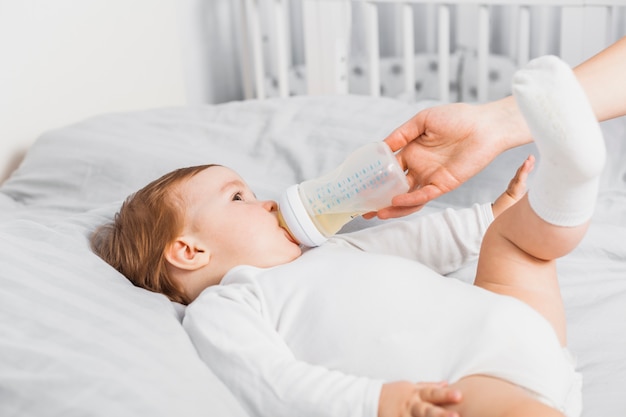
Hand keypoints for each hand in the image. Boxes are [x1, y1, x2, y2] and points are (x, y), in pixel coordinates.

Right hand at [373, 99, 529, 218]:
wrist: (485, 125)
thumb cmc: (457, 117)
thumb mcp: (423, 120)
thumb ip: (401, 134)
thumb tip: (381, 147)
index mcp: (412, 153)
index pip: (389, 170)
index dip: (375, 178)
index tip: (359, 186)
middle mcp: (420, 168)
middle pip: (395, 188)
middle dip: (379, 199)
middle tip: (363, 208)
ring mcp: (431, 178)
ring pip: (408, 198)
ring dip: (393, 207)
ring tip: (376, 213)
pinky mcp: (444, 184)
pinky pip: (424, 196)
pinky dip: (409, 200)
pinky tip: (395, 201)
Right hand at [379, 381, 461, 416]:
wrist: (370, 400)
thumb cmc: (395, 394)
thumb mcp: (411, 387)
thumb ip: (429, 386)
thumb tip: (446, 383)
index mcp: (416, 395)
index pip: (433, 393)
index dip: (445, 395)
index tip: (459, 396)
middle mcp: (411, 407)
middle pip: (427, 411)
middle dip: (441, 415)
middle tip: (456, 416)